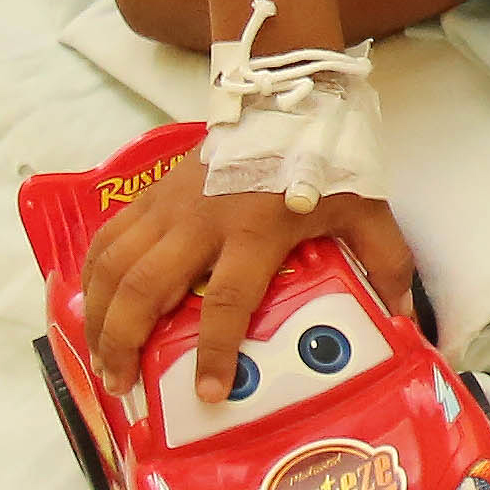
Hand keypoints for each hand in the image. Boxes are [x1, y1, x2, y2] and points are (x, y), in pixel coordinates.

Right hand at [85, 172, 417, 409]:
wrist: (285, 96)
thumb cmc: (324, 158)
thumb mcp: (365, 208)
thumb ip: (385, 261)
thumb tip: (400, 317)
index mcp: (256, 230)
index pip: (229, 301)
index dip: (216, 351)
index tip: (208, 393)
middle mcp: (202, 221)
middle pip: (146, 289)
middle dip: (124, 343)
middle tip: (122, 386)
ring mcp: (169, 206)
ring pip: (114, 266)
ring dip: (98, 316)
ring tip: (99, 359)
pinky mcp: (151, 193)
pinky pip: (108, 237)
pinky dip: (91, 274)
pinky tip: (89, 305)